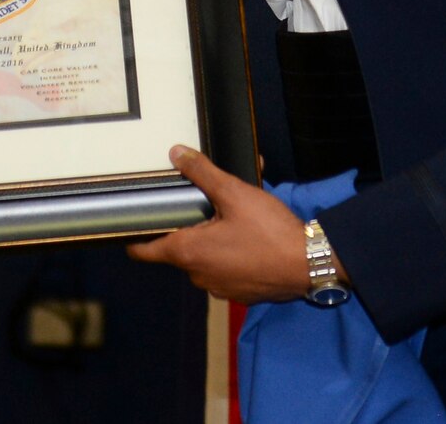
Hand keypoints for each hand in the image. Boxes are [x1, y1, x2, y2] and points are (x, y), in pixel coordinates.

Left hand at [126, 146, 311, 302]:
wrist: (311, 264)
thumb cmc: (270, 231)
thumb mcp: (234, 194)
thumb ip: (203, 173)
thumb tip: (176, 153)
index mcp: (188, 253)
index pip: (144, 252)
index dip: (135, 237)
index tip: (134, 223)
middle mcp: (199, 276)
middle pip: (178, 249)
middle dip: (188, 227)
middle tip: (204, 205)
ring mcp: (220, 289)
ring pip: (204, 259)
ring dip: (212, 240)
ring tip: (232, 217)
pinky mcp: (241, 293)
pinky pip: (225, 270)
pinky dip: (230, 254)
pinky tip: (249, 237)